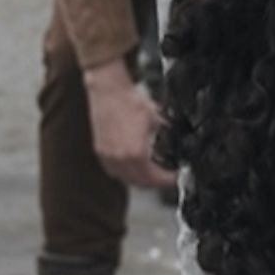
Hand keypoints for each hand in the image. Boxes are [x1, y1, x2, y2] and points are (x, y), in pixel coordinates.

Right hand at [85, 59, 174, 190]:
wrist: (109, 91)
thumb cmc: (129, 101)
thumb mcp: (156, 118)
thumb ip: (165, 132)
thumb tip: (174, 138)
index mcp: (136, 153)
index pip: (154, 178)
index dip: (167, 180)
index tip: (174, 177)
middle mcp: (120, 158)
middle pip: (139, 183)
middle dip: (154, 183)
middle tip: (164, 178)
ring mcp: (108, 156)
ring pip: (125, 179)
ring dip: (138, 180)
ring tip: (149, 175)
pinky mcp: (100, 151)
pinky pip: (113, 171)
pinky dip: (124, 173)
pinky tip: (130, 167)